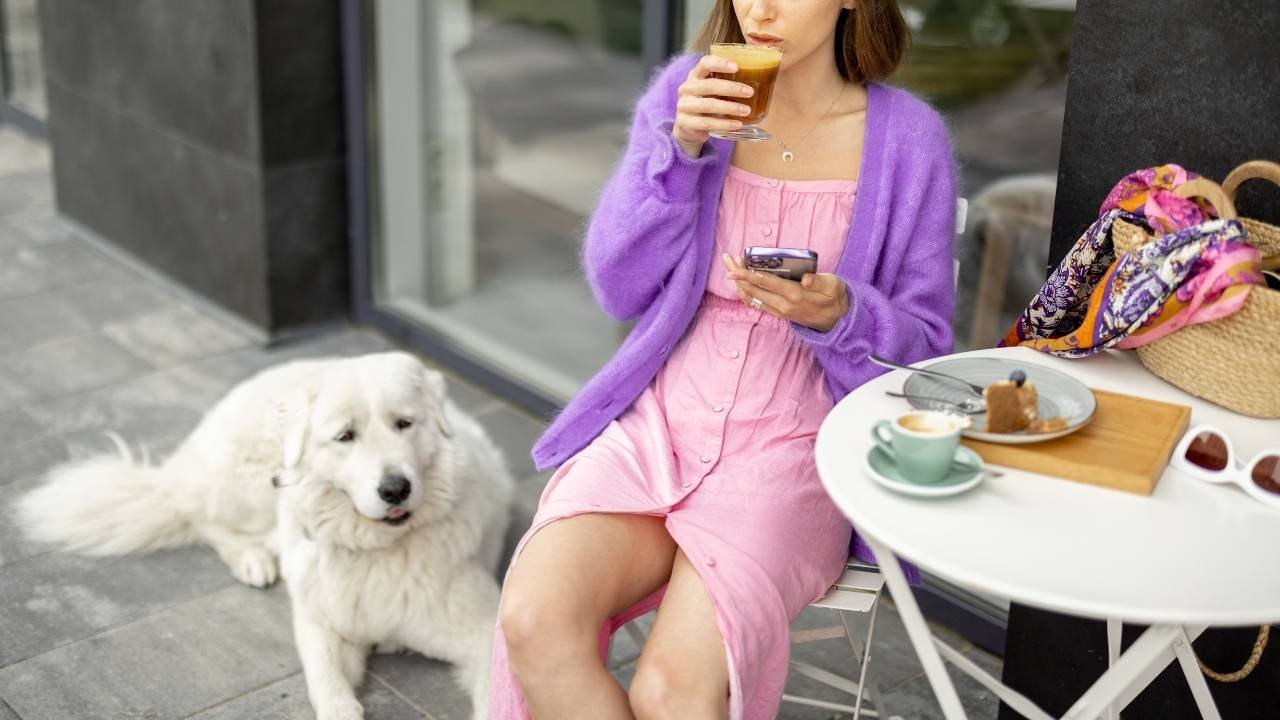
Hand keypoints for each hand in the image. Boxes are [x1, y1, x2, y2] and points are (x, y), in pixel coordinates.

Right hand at [672, 55, 754, 157]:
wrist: (688, 127)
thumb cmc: (707, 103)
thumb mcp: (714, 91)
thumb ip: (727, 82)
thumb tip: (760, 77)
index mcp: (695, 75)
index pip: (705, 63)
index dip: (720, 63)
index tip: (737, 67)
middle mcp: (687, 88)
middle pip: (709, 85)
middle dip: (731, 88)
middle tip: (750, 92)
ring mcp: (684, 105)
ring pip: (708, 105)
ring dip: (730, 107)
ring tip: (746, 110)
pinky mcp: (685, 122)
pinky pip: (706, 123)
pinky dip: (724, 124)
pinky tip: (737, 124)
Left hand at [722, 253, 849, 332]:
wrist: (836, 321)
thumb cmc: (834, 298)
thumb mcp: (833, 286)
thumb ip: (818, 281)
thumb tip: (806, 279)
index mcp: (794, 295)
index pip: (766, 283)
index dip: (747, 275)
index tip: (733, 269)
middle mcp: (782, 305)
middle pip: (752, 289)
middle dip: (737, 274)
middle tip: (728, 258)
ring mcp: (777, 311)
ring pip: (750, 297)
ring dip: (738, 282)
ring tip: (732, 266)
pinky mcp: (777, 313)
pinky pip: (755, 303)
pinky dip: (745, 291)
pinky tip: (741, 280)